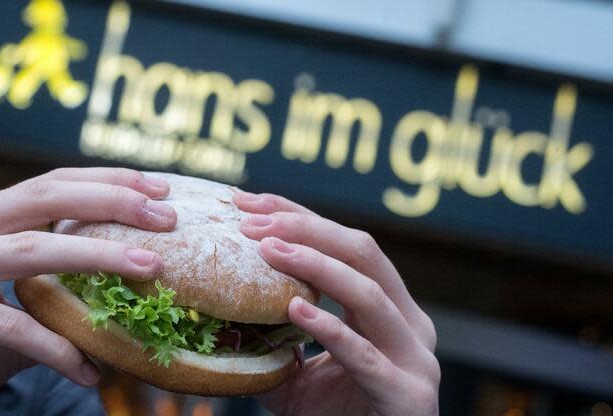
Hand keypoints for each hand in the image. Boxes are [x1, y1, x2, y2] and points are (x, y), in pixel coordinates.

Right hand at [0, 168, 176, 414]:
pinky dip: (56, 348)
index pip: (49, 184)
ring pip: (32, 248)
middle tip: (166, 215)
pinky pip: (10, 326)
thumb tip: (129, 291)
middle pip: (44, 196)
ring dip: (99, 257)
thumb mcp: (13, 307)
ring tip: (152, 267)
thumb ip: (57, 293)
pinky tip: (88, 369)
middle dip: (112, 201)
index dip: (105, 181)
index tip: (157, 187)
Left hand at [235, 192, 438, 415]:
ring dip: (316, 266)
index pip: (345, 244)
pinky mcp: (408, 393)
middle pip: (362, 252)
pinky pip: (365, 355)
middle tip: (252, 220)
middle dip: (306, 228)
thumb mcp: (298, 374)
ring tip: (268, 250)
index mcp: (389, 307)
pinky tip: (294, 311)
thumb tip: (217, 318)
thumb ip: (270, 344)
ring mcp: (415, 357)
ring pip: (369, 293)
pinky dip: (330, 329)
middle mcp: (409, 322)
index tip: (249, 202)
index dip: (299, 216)